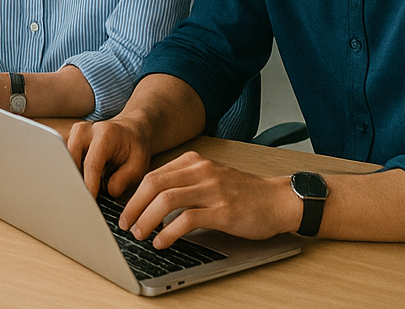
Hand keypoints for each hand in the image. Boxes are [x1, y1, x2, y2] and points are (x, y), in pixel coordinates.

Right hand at [66, 117, 153, 199]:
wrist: (128, 131)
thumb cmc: (133, 148)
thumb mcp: (138, 164)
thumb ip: (125, 179)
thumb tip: (109, 192)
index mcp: (105, 134)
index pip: (91, 164)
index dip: (88, 185)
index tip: (88, 202)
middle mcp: (85, 130)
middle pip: (71, 159)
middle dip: (75, 182)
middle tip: (80, 202)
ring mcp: (73, 133)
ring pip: (62, 159)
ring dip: (69, 177)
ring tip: (77, 194)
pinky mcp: (67, 138)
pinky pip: (62, 157)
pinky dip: (66, 172)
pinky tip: (74, 185)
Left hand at [116, 151, 298, 246]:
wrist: (278, 200)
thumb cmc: (244, 193)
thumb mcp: (211, 178)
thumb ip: (185, 182)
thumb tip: (152, 200)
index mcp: (194, 162)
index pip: (152, 174)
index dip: (133, 194)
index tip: (125, 211)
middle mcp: (200, 171)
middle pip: (153, 184)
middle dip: (133, 206)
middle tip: (125, 224)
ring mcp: (212, 189)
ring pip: (166, 199)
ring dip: (146, 219)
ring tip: (139, 234)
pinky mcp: (223, 210)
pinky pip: (187, 219)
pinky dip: (169, 232)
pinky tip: (162, 241)